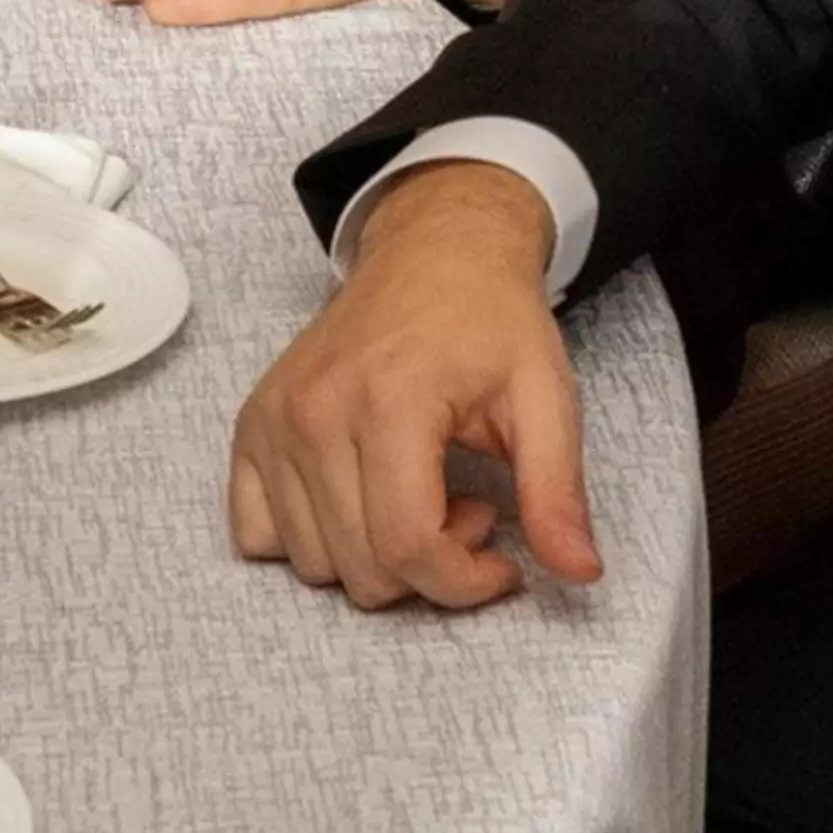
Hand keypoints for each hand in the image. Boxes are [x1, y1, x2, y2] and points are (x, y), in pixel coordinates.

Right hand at [228, 164, 598, 611]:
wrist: (434, 251)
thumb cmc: (491, 321)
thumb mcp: (545, 398)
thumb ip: (557, 490)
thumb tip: (580, 571)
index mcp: (392, 400)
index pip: (407, 546)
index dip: (463, 581)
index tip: (503, 561)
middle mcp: (317, 411)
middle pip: (362, 568)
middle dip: (431, 566)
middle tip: (468, 508)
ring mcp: (275, 420)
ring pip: (313, 564)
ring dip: (375, 557)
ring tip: (420, 495)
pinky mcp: (253, 425)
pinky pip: (255, 534)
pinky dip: (310, 542)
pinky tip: (361, 502)